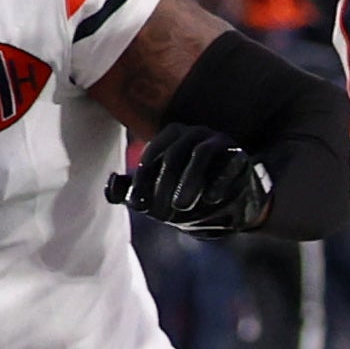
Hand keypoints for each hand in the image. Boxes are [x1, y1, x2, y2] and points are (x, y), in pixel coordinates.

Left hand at [104, 120, 274, 233]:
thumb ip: (129, 191)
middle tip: (160, 215)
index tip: (137, 205)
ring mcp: (218, 141)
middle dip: (164, 186)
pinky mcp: (239, 155)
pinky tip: (211, 199)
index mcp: (170, 137)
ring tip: (181, 206)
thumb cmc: (186, 194)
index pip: (151, 156)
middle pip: (173, 156)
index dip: (142, 181)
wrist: (229, 202)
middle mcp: (193, 133)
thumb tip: (110, 185)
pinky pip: (231, 161)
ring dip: (189, 181)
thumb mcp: (156, 195)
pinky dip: (220, 180)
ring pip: (201, 154)